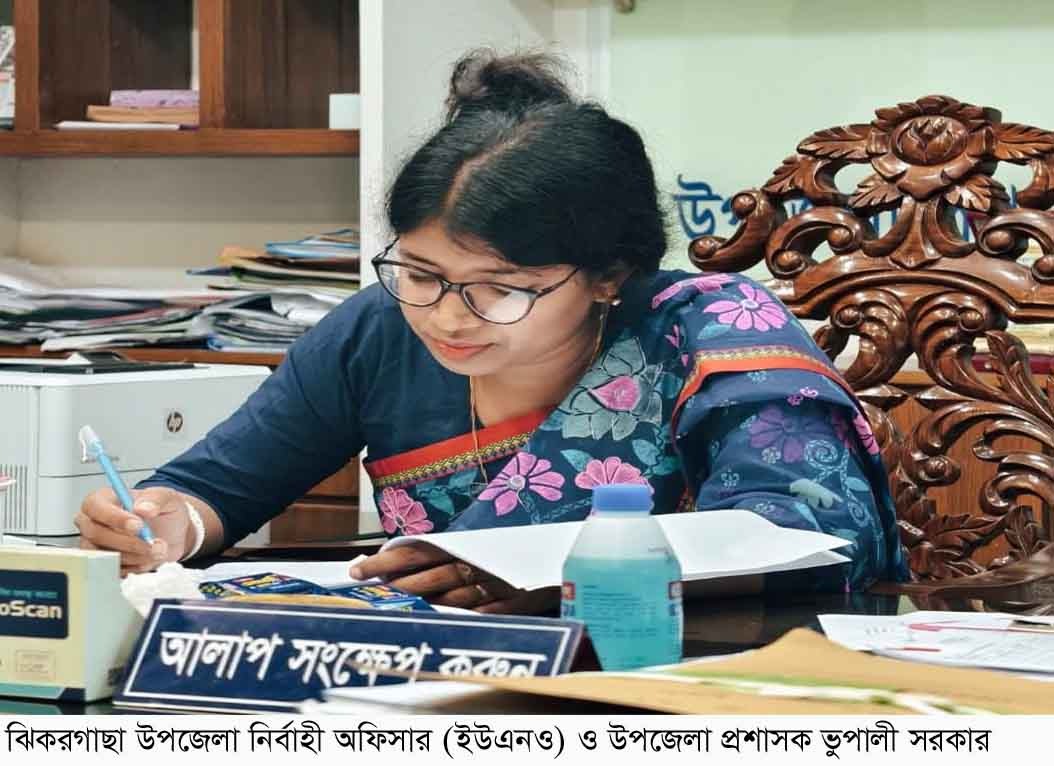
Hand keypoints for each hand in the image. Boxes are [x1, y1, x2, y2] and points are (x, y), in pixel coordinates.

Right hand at [76, 486, 190, 575]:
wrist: (175, 531)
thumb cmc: (163, 510)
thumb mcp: (166, 497)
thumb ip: (155, 499)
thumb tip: (143, 508)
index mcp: (103, 499)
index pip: (94, 506)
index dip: (114, 518)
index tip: (138, 526)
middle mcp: (94, 522)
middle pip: (96, 535)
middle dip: (129, 542)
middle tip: (153, 544)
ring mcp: (97, 545)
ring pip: (105, 556)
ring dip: (136, 557)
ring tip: (159, 550)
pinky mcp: (106, 563)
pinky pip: (114, 570)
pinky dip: (136, 567)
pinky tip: (150, 559)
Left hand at [350, 542, 558, 614]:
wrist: (554, 557)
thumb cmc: (506, 555)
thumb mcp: (473, 549)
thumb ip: (439, 557)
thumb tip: (392, 567)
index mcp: (461, 544)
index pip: (415, 550)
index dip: (386, 560)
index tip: (357, 570)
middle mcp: (475, 560)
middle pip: (432, 571)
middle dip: (402, 583)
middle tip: (375, 593)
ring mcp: (496, 580)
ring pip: (457, 593)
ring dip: (429, 601)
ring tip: (403, 610)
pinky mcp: (518, 599)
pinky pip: (492, 610)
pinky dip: (475, 616)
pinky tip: (455, 622)